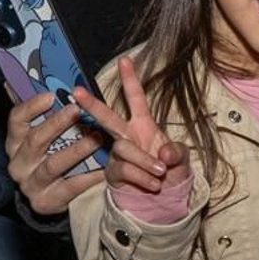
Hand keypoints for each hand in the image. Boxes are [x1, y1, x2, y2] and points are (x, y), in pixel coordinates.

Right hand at [5, 90, 108, 213]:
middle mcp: (18, 163)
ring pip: (53, 164)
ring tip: (97, 138)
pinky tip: (105, 168)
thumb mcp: (42, 135)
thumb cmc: (50, 156)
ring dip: (77, 150)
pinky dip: (89, 176)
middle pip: (36, 141)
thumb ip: (39, 112)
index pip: (16, 120)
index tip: (50, 95)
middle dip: (57, 124)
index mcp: (15, 142)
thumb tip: (27, 80)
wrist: (47, 197)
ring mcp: (30, 184)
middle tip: (79, 110)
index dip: (31, 107)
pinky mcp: (45, 202)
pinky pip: (70, 187)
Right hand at [74, 56, 192, 194]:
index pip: (136, 99)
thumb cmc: (172, 172)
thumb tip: (164, 153)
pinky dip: (141, 176)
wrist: (164, 199)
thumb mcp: (181, 160)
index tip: (125, 59)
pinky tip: (154, 183)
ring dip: (144, 160)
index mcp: (144, 125)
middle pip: (107, 117)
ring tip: (161, 172)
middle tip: (77, 91)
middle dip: (92, 104)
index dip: (130, 80)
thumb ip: (176, 153)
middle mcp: (127, 136)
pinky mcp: (113, 173)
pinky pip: (123, 170)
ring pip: (123, 148)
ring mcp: (118, 155)